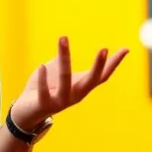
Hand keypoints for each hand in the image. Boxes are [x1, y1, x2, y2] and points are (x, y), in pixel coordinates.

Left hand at [11, 37, 127, 129]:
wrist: (26, 112)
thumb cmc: (43, 89)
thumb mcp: (56, 72)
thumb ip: (62, 61)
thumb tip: (65, 43)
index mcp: (81, 86)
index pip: (102, 75)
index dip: (114, 63)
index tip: (126, 49)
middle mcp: (75, 95)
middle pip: (91, 81)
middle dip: (98, 66)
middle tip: (104, 49)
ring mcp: (61, 101)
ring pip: (66, 82)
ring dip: (65, 60)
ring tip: (63, 39)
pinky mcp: (44, 105)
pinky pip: (44, 92)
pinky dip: (43, 80)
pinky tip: (41, 66)